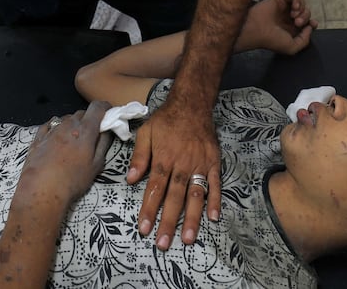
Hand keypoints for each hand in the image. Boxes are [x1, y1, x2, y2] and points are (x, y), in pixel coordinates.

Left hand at [14, 101, 115, 210]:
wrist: (41, 190)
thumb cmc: (73, 180)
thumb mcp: (96, 165)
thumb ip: (104, 144)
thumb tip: (108, 130)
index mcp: (85, 129)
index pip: (98, 107)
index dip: (105, 108)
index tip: (108, 115)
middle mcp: (68, 124)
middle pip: (82, 113)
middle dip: (89, 119)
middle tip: (91, 135)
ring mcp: (51, 129)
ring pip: (66, 119)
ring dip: (73, 125)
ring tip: (73, 142)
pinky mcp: (38, 137)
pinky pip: (50, 125)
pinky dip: (57, 128)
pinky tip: (56, 139)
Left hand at [128, 98, 219, 247]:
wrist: (192, 104)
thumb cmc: (166, 119)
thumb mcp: (146, 132)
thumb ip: (139, 156)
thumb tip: (130, 179)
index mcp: (164, 159)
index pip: (155, 188)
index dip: (149, 209)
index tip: (144, 229)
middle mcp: (182, 165)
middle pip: (174, 197)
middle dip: (168, 221)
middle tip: (163, 243)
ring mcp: (200, 165)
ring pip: (195, 195)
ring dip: (192, 218)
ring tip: (188, 238)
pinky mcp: (214, 163)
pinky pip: (216, 184)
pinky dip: (215, 201)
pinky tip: (214, 218)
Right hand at [237, 0, 314, 54]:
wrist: (257, 30)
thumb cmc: (271, 40)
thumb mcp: (292, 47)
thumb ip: (305, 40)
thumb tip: (310, 27)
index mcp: (291, 30)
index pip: (307, 23)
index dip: (312, 23)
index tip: (312, 24)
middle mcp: (288, 18)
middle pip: (306, 13)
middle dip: (306, 17)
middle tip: (297, 23)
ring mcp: (284, 8)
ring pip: (302, 3)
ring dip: (302, 9)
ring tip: (294, 16)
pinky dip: (297, 0)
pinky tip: (294, 7)